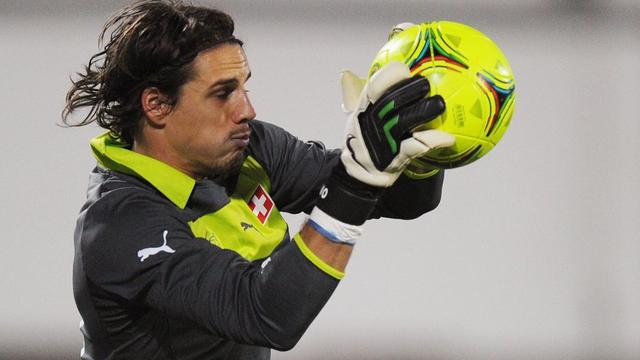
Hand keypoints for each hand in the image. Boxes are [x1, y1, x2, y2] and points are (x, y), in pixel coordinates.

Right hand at [339, 62, 454, 187]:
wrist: (357, 173)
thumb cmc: (360, 139)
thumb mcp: (353, 116)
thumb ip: (353, 94)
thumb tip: (346, 74)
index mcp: (363, 108)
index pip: (373, 86)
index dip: (389, 75)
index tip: (404, 70)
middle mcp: (371, 123)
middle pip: (390, 101)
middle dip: (410, 90)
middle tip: (427, 85)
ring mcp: (383, 140)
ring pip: (403, 122)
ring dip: (423, 112)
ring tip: (439, 105)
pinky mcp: (394, 158)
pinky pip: (415, 147)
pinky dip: (432, 142)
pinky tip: (447, 139)